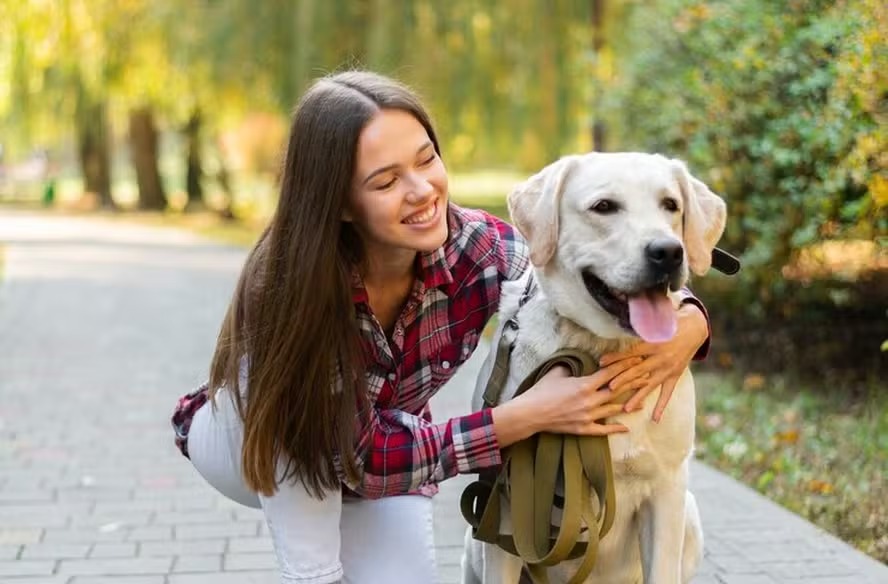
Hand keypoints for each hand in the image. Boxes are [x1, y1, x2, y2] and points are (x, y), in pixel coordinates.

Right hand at [520, 357, 646, 435]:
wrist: (530, 414)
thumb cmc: (541, 391)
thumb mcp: (556, 373)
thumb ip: (570, 367)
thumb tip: (577, 361)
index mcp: (585, 385)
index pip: (610, 373)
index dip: (625, 365)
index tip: (637, 359)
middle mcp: (590, 401)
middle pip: (617, 391)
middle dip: (634, 383)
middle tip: (647, 376)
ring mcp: (588, 416)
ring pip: (614, 410)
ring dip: (629, 405)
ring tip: (642, 401)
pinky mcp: (583, 429)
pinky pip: (603, 430)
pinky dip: (615, 429)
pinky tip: (626, 428)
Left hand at [599, 303, 708, 421]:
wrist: (695, 328)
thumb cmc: (669, 324)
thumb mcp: (655, 323)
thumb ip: (637, 326)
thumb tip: (616, 319)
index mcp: (653, 343)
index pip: (631, 352)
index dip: (616, 357)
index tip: (601, 362)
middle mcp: (660, 357)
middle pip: (638, 371)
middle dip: (623, 380)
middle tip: (608, 389)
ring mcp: (668, 369)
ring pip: (650, 385)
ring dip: (638, 397)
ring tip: (626, 409)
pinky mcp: (674, 376)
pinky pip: (667, 393)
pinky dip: (662, 406)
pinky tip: (655, 419)